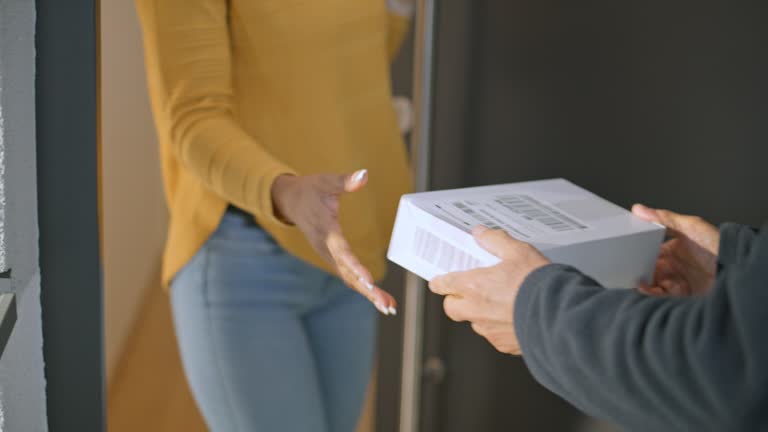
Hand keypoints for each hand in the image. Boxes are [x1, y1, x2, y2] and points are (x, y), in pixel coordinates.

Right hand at [271, 169, 396, 314]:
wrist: (290, 200)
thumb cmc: (311, 190)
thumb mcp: (326, 182)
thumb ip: (345, 181)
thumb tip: (364, 174)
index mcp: (326, 232)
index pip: (342, 252)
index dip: (356, 266)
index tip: (370, 281)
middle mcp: (327, 249)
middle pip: (348, 273)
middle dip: (367, 290)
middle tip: (386, 305)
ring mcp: (329, 256)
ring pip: (349, 278)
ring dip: (368, 294)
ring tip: (389, 307)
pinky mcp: (333, 258)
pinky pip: (349, 276)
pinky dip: (364, 288)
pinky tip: (381, 299)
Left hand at [429, 226, 549, 354]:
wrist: (560, 314)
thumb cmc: (538, 284)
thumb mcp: (518, 251)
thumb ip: (496, 241)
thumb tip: (481, 233)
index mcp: (473, 286)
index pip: (442, 284)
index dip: (440, 281)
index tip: (440, 280)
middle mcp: (476, 310)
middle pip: (452, 308)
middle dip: (456, 300)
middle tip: (470, 291)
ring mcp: (489, 330)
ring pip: (474, 322)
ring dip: (480, 314)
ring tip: (501, 302)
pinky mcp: (504, 345)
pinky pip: (494, 336)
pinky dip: (500, 328)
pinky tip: (515, 317)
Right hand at [632, 204, 719, 296]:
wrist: (737, 272)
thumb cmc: (720, 246)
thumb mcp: (691, 226)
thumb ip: (664, 218)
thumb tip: (640, 209)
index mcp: (675, 249)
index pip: (650, 251)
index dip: (639, 252)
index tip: (628, 252)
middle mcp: (675, 266)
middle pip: (649, 268)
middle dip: (638, 269)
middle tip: (629, 268)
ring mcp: (678, 281)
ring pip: (652, 283)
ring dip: (643, 282)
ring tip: (637, 280)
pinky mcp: (682, 296)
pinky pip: (660, 297)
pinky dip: (650, 294)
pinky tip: (647, 288)